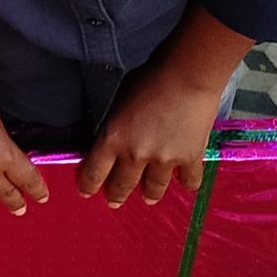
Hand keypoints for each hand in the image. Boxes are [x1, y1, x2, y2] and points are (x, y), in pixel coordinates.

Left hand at [79, 65, 219, 206]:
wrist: (186, 75)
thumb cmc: (149, 78)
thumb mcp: (118, 101)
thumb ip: (116, 125)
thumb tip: (116, 137)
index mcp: (112, 139)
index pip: (93, 172)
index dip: (87, 184)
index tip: (86, 191)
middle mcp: (136, 155)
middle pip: (122, 184)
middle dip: (116, 195)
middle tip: (114, 201)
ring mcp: (164, 160)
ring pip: (154, 188)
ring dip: (149, 194)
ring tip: (149, 198)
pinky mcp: (190, 157)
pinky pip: (188, 180)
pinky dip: (187, 182)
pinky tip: (186, 183)